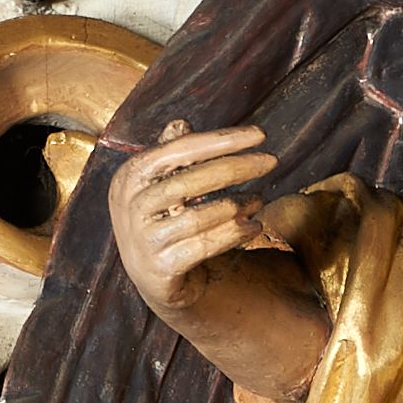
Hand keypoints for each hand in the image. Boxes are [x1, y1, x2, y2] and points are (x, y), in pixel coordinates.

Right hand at [108, 119, 278, 320]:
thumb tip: (182, 123)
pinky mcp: (162, 268)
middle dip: (237, 168)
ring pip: (203, 216)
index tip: (259, 135)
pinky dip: (235, 234)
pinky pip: (207, 246)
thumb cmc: (163, 221)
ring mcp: (145, 238)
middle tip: (271, 162)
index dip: (221, 141)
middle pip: (193, 179)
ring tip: (260, 199)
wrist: (154, 279)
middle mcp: (131, 205)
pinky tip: (254, 227)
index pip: (179, 149)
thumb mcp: (160, 186)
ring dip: (239, 205)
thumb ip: (171, 156)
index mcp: (130, 176)